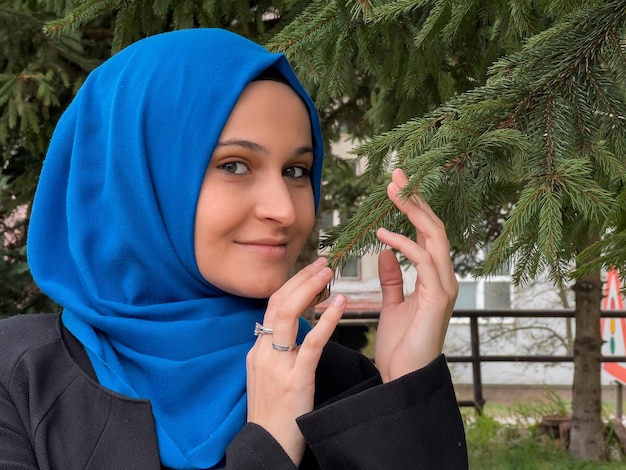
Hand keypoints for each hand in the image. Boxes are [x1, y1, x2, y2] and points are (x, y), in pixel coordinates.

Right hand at [246, 258, 344, 464]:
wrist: (268, 448)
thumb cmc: (272, 416)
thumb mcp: (266, 379)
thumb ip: (276, 353)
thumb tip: (292, 333)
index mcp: (258, 351)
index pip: (272, 307)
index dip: (291, 285)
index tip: (310, 271)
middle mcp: (263, 352)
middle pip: (278, 303)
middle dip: (300, 278)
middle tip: (323, 263)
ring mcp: (277, 365)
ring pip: (288, 315)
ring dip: (309, 289)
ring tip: (329, 273)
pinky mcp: (295, 380)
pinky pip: (310, 344)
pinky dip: (326, 320)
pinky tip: (338, 304)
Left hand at [374, 169, 457, 382]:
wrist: (403, 378)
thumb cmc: (400, 345)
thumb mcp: (392, 303)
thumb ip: (392, 279)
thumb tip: (386, 252)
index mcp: (434, 277)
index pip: (427, 233)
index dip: (413, 207)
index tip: (395, 185)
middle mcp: (444, 278)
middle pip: (434, 227)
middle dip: (416, 199)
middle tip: (396, 174)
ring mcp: (444, 287)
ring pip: (435, 238)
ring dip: (414, 212)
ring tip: (392, 192)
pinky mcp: (438, 299)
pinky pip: (424, 262)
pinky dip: (404, 245)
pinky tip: (384, 235)